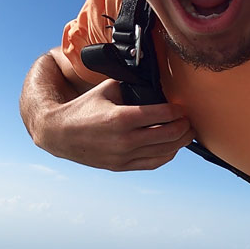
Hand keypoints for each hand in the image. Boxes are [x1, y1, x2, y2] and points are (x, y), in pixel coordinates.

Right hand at [34, 78, 194, 170]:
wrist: (60, 133)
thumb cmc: (83, 108)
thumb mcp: (106, 89)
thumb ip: (130, 85)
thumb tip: (152, 82)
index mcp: (121, 117)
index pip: (163, 115)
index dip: (178, 111)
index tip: (182, 107)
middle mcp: (125, 139)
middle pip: (169, 135)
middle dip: (184, 126)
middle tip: (189, 120)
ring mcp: (124, 156)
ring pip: (164, 151)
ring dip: (180, 142)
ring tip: (185, 133)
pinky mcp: (121, 166)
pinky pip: (153, 163)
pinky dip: (167, 155)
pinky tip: (172, 147)